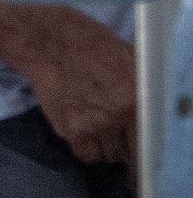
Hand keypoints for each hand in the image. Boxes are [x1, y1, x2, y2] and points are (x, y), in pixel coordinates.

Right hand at [4, 12, 135, 163]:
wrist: (48, 41)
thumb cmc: (90, 46)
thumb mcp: (129, 59)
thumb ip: (143, 89)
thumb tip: (150, 112)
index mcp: (139, 98)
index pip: (149, 140)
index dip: (142, 143)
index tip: (135, 141)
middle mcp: (119, 115)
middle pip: (130, 151)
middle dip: (123, 142)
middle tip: (112, 128)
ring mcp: (95, 125)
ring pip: (108, 155)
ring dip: (104, 145)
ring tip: (94, 125)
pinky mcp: (71, 130)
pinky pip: (86, 153)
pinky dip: (85, 146)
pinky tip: (80, 127)